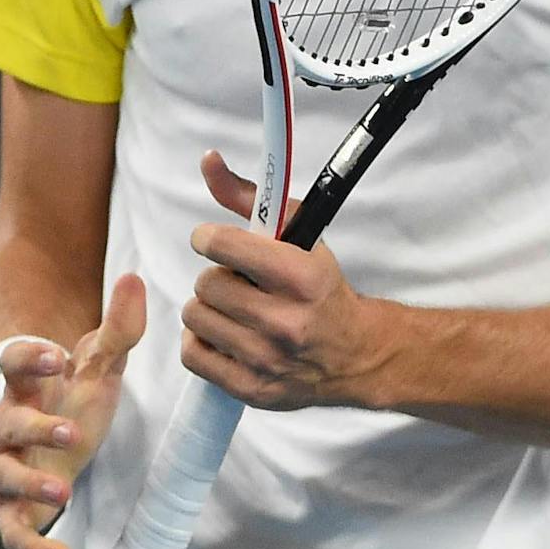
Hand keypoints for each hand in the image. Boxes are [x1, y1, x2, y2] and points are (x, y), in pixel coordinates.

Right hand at [0, 276, 146, 548]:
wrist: (49, 443)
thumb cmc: (70, 398)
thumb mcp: (97, 366)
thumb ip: (118, 329)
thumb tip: (135, 279)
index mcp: (23, 386)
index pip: (13, 363)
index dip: (30, 358)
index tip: (57, 355)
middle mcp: (4, 427)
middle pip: (5, 425)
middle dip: (34, 428)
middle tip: (72, 430)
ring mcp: (4, 471)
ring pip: (3, 477)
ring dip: (30, 482)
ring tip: (64, 489)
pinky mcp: (12, 511)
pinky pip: (14, 532)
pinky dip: (34, 547)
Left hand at [183, 152, 394, 412]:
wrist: (356, 354)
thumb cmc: (322, 288)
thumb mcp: (300, 236)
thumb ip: (250, 197)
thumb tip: (207, 160)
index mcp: (302, 277)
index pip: (224, 246)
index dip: (209, 239)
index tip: (214, 242)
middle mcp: (285, 321)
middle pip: (206, 285)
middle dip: (217, 278)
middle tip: (238, 283)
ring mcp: (267, 359)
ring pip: (195, 318)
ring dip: (208, 310)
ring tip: (234, 310)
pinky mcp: (252, 389)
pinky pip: (192, 355)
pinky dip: (202, 342)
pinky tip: (226, 336)